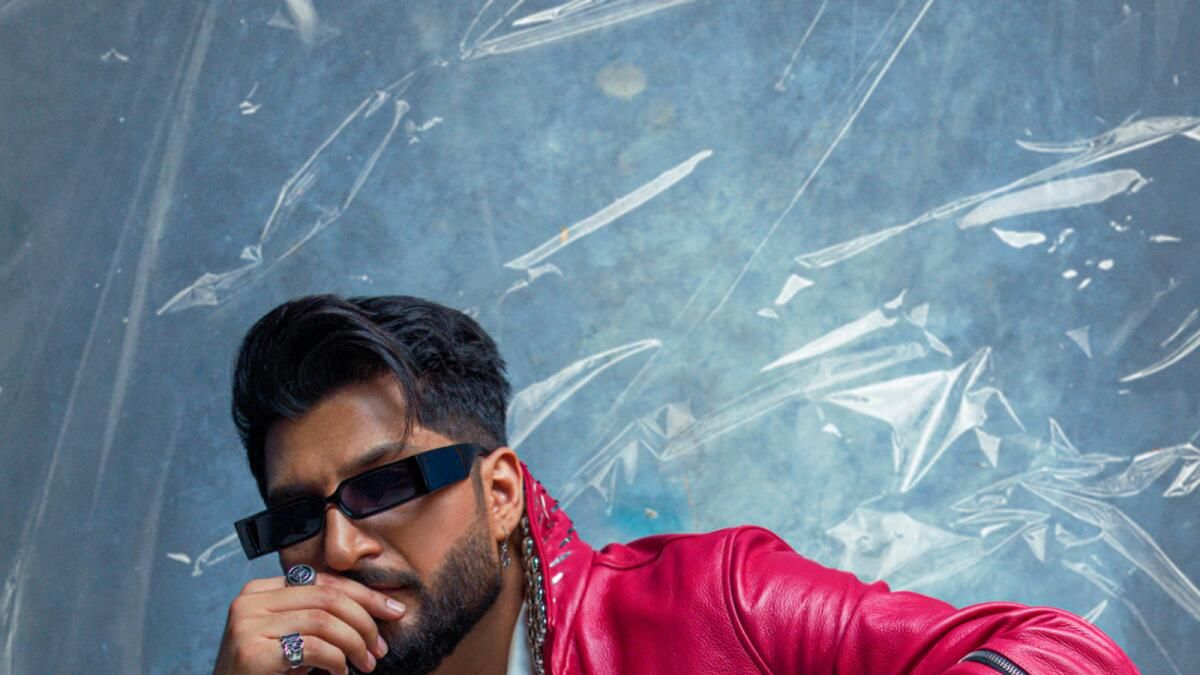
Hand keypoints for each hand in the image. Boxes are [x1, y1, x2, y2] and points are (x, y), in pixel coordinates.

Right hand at [213, 571, 405, 674]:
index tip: (393, 612)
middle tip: (380, 647)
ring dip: (355, 644)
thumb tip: (374, 608)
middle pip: (327, 596)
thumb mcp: (290, 638)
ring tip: (365, 665)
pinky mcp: (252, 651)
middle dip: (365, 620)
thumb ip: (315, 616)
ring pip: (324, 620)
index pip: (323, 582)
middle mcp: (250, 601)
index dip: (364, 595)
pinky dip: (337, 661)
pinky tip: (340, 674)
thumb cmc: (264, 674)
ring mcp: (247, 624)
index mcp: (260, 590)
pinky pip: (313, 647)